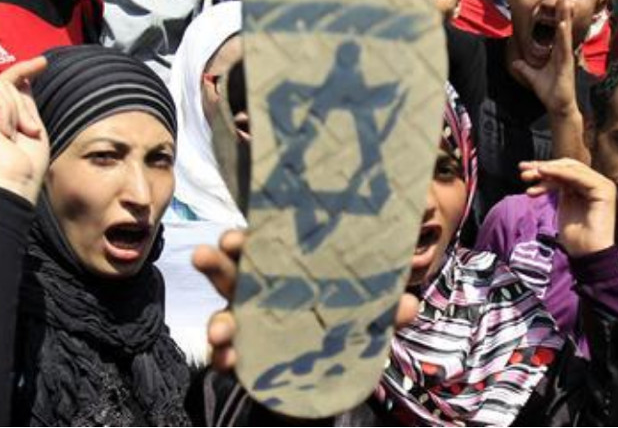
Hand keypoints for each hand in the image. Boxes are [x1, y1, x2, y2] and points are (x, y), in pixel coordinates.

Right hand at [0, 58, 48, 204]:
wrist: (15, 180)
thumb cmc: (26, 162)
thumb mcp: (30, 125)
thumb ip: (23, 102)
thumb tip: (24, 78)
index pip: (6, 85)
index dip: (25, 70)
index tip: (44, 62)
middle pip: (8, 85)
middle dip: (25, 108)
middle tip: (28, 133)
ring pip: (3, 88)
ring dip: (19, 113)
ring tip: (15, 136)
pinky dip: (8, 115)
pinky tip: (3, 135)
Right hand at [193, 230, 419, 370]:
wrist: (325, 381)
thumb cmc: (339, 332)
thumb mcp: (365, 318)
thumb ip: (383, 312)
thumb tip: (410, 303)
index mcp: (285, 274)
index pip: (264, 248)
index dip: (249, 237)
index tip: (237, 235)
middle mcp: (259, 296)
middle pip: (233, 273)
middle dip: (218, 261)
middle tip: (208, 252)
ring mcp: (247, 327)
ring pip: (223, 315)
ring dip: (216, 320)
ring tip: (220, 330)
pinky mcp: (244, 359)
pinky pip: (227, 357)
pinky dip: (224, 359)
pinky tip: (228, 360)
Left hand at [512, 0, 577, 116]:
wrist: (558, 106)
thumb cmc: (550, 91)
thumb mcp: (532, 77)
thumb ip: (524, 68)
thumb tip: (515, 62)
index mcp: (557, 53)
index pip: (557, 32)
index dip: (557, 18)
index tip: (557, 4)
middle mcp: (563, 52)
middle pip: (563, 28)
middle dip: (562, 12)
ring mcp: (566, 57)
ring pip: (565, 33)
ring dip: (564, 18)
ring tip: (564, 3)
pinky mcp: (566, 64)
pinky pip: (564, 46)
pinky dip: (563, 35)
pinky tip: (562, 24)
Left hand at [520, 158, 615, 255]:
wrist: (587, 252)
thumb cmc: (574, 233)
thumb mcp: (562, 203)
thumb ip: (558, 186)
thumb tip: (540, 171)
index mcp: (587, 185)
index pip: (564, 169)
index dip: (544, 168)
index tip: (523, 170)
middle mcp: (596, 182)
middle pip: (566, 166)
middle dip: (543, 168)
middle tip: (523, 173)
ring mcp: (602, 185)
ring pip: (570, 169)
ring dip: (546, 170)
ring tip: (526, 177)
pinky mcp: (603, 190)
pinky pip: (578, 176)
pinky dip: (559, 172)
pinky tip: (542, 173)